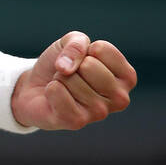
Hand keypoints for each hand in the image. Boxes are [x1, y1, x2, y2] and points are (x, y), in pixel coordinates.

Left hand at [10, 31, 136, 130]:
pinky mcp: (77, 122)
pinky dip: (50, 89)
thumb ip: (76, 43)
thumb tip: (66, 68)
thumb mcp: (72, 42)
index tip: (84, 61)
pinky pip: (57, 92)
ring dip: (60, 78)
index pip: (101, 49)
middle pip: (88, 66)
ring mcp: (100, 113)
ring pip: (71, 78)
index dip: (85, 50)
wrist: (38, 87)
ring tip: (65, 87)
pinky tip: (55, 98)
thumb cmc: (64, 65)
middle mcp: (120, 98)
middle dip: (73, 66)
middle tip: (72, 77)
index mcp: (127, 77)